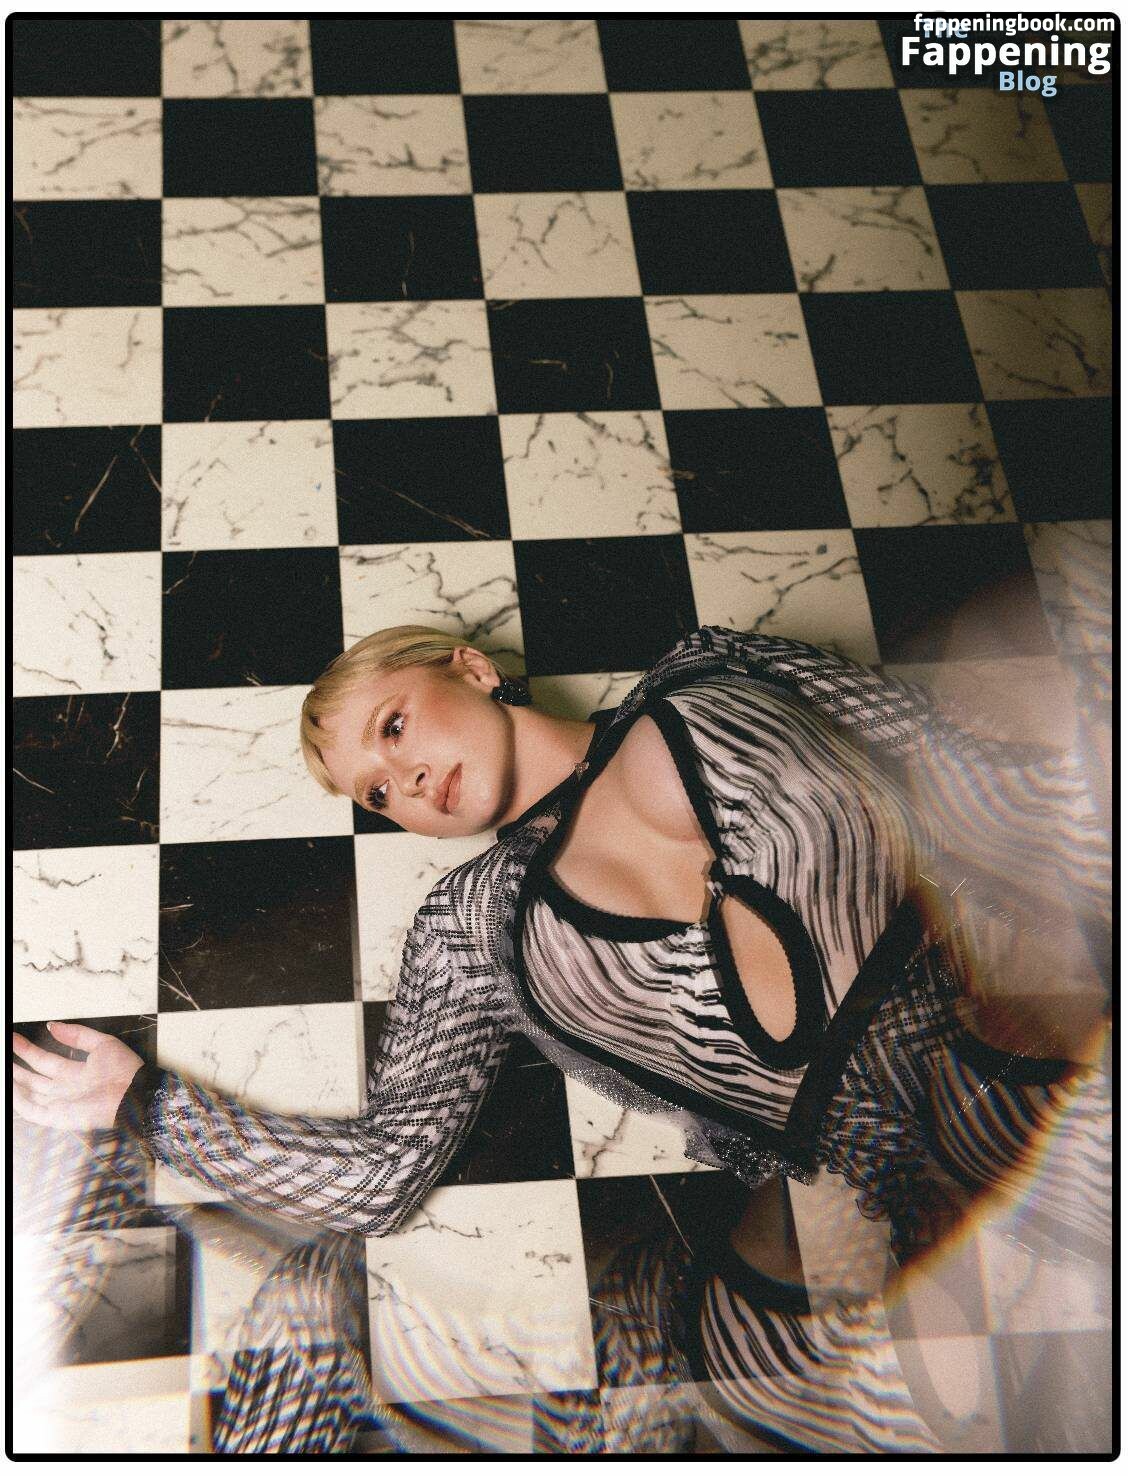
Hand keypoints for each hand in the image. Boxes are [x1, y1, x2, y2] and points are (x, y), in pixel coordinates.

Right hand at [12, 1021, 143, 1131]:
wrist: (133, 1093)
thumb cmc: (125, 1071)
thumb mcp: (102, 1044)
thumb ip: (76, 1035)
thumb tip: (53, 1025)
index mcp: (75, 1072)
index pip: (44, 1060)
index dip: (27, 1049)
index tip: (13, 1038)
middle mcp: (64, 1088)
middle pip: (32, 1077)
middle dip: (16, 1066)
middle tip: (4, 1052)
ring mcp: (59, 1103)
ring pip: (28, 1092)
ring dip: (14, 1081)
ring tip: (3, 1069)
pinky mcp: (57, 1117)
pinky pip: (31, 1110)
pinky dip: (17, 1100)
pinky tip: (10, 1087)